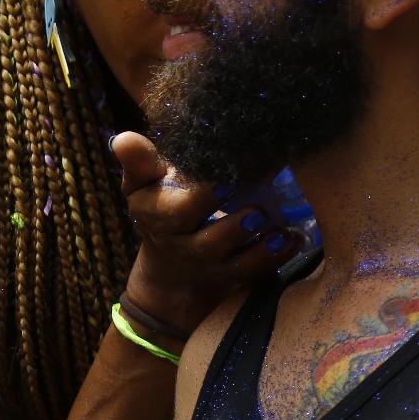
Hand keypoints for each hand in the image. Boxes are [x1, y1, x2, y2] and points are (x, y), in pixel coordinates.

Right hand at [112, 131, 298, 337]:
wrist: (169, 279)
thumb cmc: (160, 213)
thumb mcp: (143, 188)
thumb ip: (140, 163)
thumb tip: (123, 138)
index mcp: (159, 218)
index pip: (180, 211)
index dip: (205, 196)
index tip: (228, 177)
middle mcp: (185, 248)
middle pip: (211, 242)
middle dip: (236, 225)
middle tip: (260, 207)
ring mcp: (212, 269)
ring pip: (238, 265)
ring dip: (263, 247)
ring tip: (280, 230)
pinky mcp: (235, 281)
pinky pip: (258, 275)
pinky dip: (278, 258)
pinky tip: (295, 239)